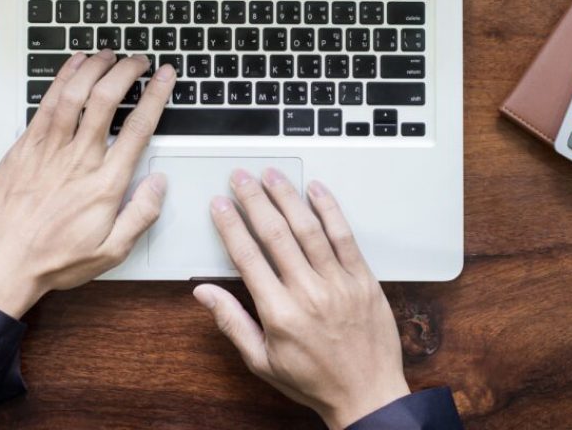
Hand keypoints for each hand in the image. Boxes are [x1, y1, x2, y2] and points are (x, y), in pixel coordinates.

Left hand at [0, 51, 175, 318]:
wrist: (2, 264)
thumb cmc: (55, 258)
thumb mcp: (111, 252)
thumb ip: (141, 215)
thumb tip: (159, 183)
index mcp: (105, 183)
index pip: (138, 128)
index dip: (155, 95)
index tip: (165, 77)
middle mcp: (78, 159)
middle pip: (106, 100)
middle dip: (126, 71)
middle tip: (139, 60)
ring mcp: (49, 150)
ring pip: (74, 95)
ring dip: (94, 68)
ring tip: (109, 54)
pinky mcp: (26, 147)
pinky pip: (46, 104)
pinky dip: (62, 78)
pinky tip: (73, 64)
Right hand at [193, 169, 408, 429]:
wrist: (368, 396)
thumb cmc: (313, 380)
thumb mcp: (262, 361)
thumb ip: (232, 322)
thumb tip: (203, 292)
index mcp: (280, 313)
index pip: (247, 257)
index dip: (230, 225)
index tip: (219, 204)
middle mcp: (308, 292)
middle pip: (275, 233)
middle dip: (254, 200)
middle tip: (240, 177)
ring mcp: (338, 282)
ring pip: (308, 228)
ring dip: (287, 196)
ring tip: (271, 174)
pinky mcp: (363, 278)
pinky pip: (344, 236)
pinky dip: (329, 209)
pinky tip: (316, 189)